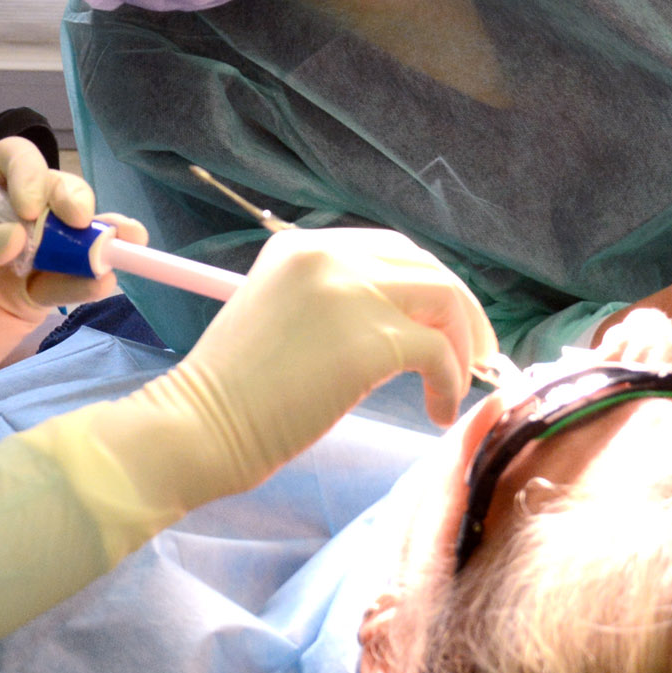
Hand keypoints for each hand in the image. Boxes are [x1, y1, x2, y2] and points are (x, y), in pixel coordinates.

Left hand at [0, 139, 139, 458]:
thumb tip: (17, 236)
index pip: (8, 161)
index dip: (28, 174)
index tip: (28, 210)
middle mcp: (0, 221)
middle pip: (52, 191)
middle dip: (73, 198)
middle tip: (82, 221)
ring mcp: (23, 261)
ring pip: (71, 236)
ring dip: (101, 235)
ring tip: (127, 243)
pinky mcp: (35, 300)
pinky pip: (70, 282)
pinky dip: (92, 280)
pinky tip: (104, 281)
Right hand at [112, 228, 497, 511]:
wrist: (196, 426)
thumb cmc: (233, 392)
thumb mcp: (284, 318)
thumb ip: (337, 305)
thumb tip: (408, 328)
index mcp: (302, 246)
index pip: (392, 250)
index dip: (430, 288)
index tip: (448, 327)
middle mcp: (329, 255)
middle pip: (425, 266)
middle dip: (460, 312)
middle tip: (475, 356)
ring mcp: (351, 292)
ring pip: (444, 299)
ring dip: (462, 346)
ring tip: (456, 387)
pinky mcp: (369, 339)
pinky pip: (438, 353)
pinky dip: (450, 382)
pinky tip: (438, 411)